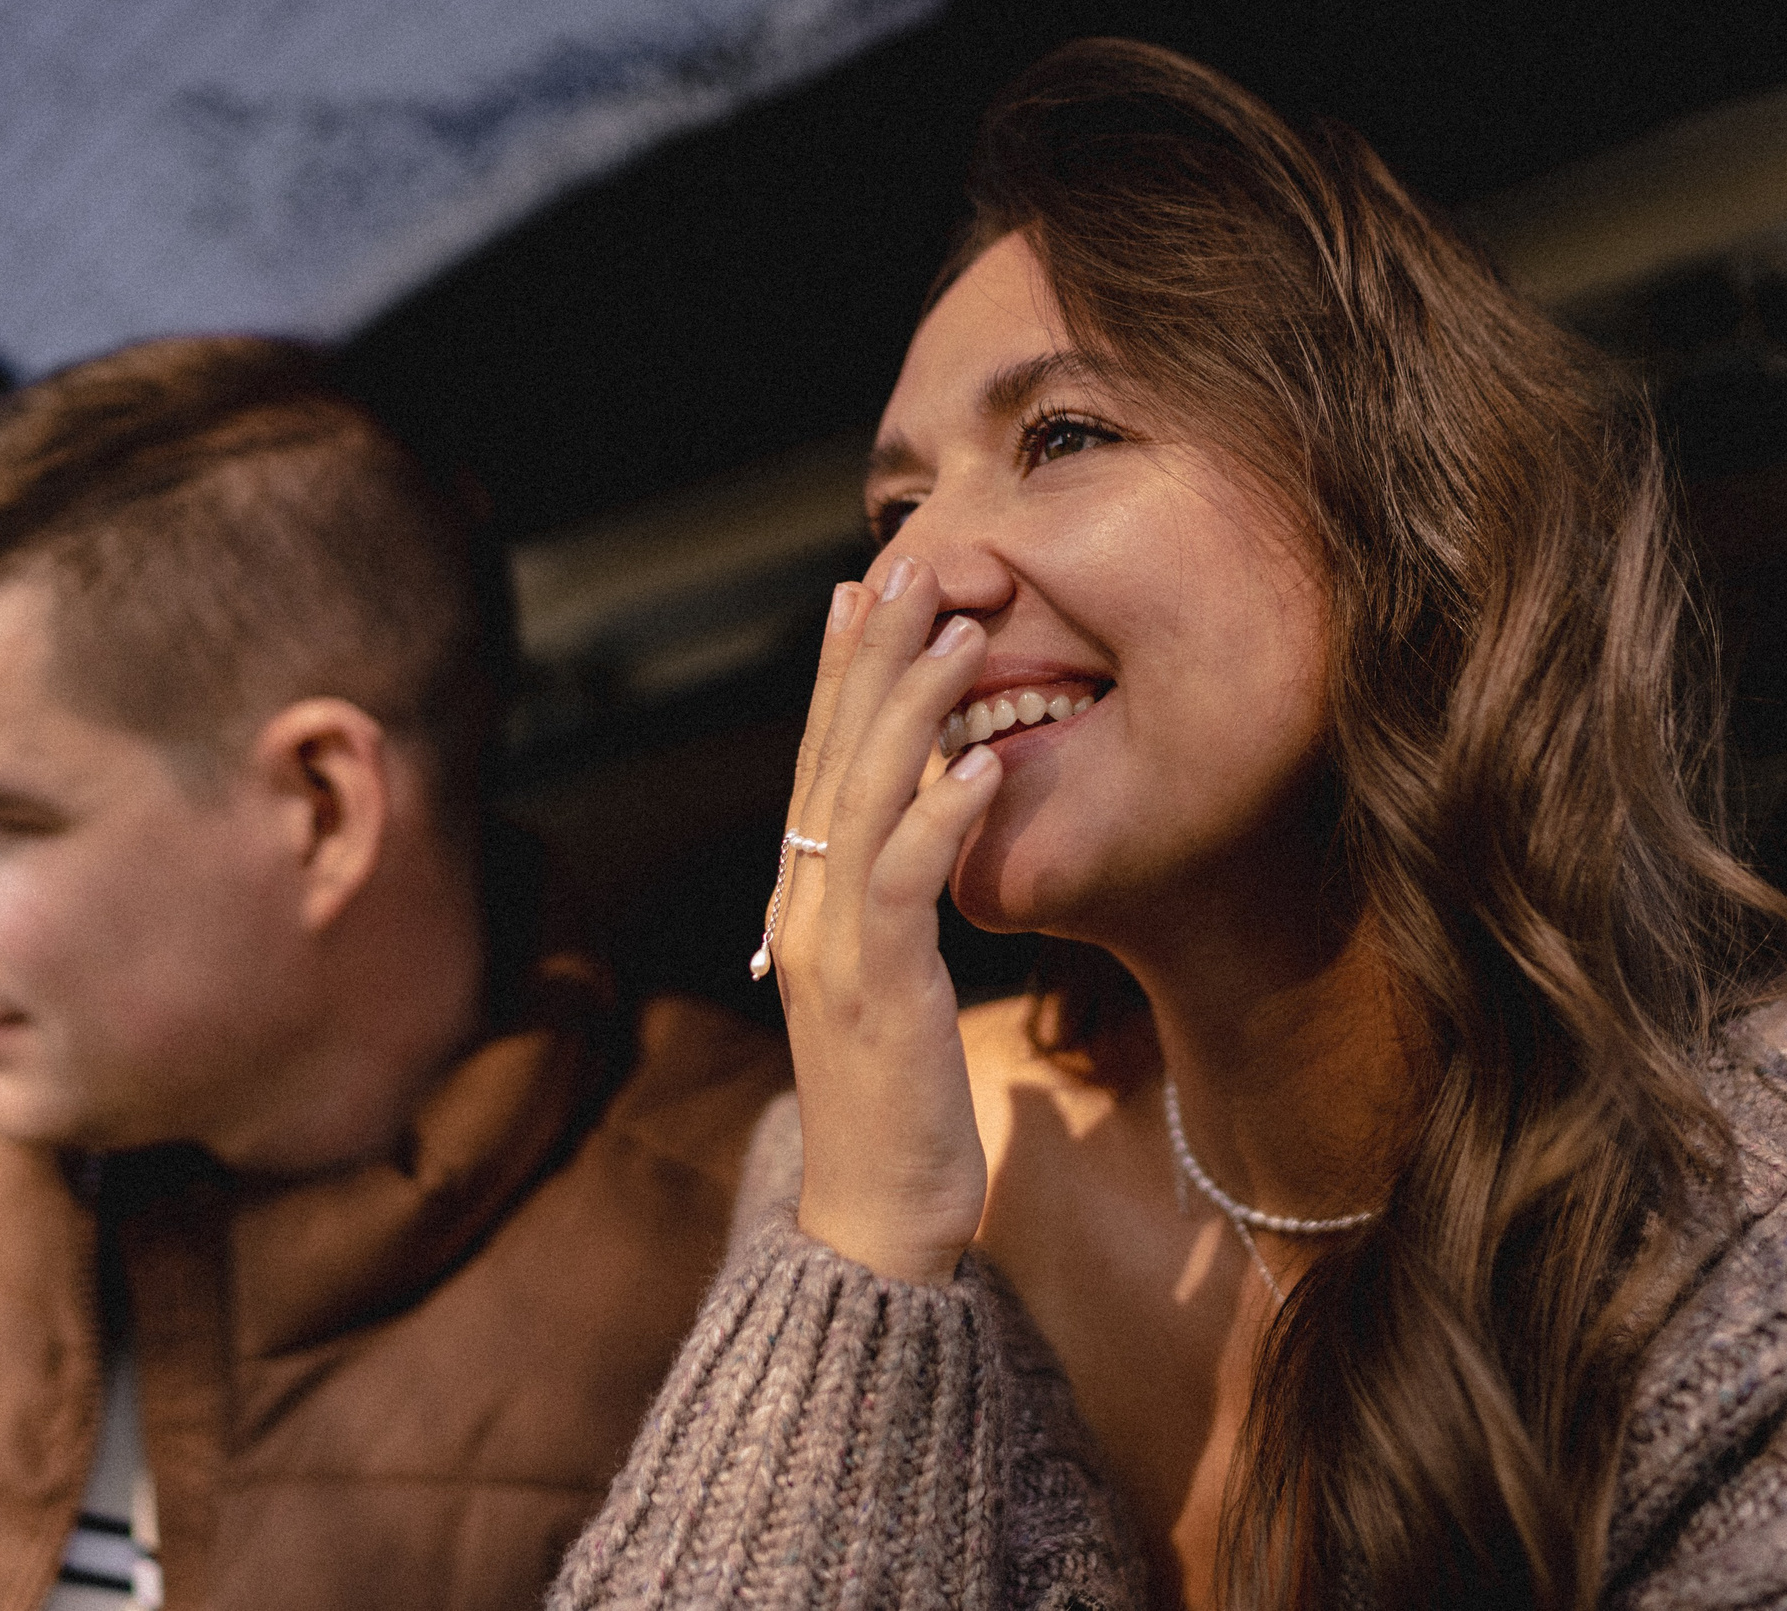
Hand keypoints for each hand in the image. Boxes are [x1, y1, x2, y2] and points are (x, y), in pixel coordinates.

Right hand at [769, 553, 1001, 1282]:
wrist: (869, 1219)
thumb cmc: (897, 1102)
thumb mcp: (892, 984)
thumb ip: (893, 904)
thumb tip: (932, 821)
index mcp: (806, 903)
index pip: (818, 763)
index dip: (837, 673)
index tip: (863, 589)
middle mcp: (803, 911)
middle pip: (830, 758)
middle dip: (868, 657)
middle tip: (906, 567)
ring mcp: (830, 950)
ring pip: (860, 802)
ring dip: (910, 710)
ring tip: (959, 634)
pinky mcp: (875, 994)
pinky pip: (903, 888)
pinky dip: (939, 819)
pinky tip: (983, 765)